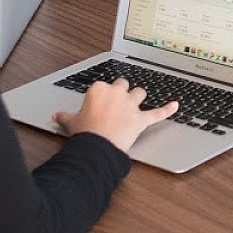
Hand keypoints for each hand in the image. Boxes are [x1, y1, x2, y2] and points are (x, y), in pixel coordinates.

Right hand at [54, 78, 179, 151]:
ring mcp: (130, 106)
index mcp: (99, 89)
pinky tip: (175, 105)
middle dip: (122, 91)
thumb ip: (65, 117)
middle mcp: (116, 93)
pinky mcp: (141, 119)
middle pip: (123, 84)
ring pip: (139, 93)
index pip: (104, 86)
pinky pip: (157, 113)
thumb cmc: (84, 134)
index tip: (101, 103)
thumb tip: (56, 116)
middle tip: (118, 100)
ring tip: (137, 100)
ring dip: (139, 96)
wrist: (97, 147)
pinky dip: (167, 110)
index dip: (104, 95)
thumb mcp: (71, 123)